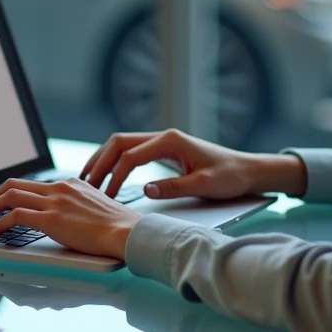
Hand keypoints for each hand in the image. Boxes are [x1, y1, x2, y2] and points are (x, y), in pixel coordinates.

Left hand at [0, 177, 141, 259]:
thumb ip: (75, 207)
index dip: (9, 192)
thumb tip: (63, 218)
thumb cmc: (117, 227)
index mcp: (68, 183)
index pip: (30, 183)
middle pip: (14, 184)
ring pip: (9, 196)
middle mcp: (59, 187)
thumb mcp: (93, 207)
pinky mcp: (52, 218)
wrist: (127, 232)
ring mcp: (55, 201)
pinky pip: (16, 216)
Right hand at [80, 129, 305, 200]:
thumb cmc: (229, 176)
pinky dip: (115, 160)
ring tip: (88, 179)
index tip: (104, 195)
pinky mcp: (163, 149)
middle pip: (119, 143)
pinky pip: (131, 150)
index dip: (114, 175)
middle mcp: (163, 136)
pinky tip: (107, 175)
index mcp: (171, 141)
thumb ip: (174, 187)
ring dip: (103, 159)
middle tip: (84, 184)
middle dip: (99, 162)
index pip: (132, 155)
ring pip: (121, 144)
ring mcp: (162, 140)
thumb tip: (145, 190)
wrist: (247, 169)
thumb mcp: (204, 185)